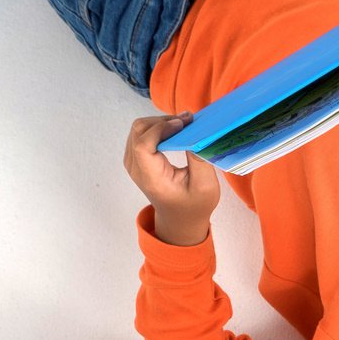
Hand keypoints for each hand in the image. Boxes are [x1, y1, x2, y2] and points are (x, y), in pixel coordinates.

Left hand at [123, 114, 218, 245]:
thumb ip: (199, 159)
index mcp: (151, 178)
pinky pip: (142, 133)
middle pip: (139, 130)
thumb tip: (193, 133)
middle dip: (163, 121)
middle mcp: (136, 168)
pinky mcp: (136, 157)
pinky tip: (175, 131)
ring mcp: (133, 161)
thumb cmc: (194, 205)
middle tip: (188, 121)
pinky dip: (158, 127)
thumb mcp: (205, 186)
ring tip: (184, 125)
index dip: (161, 129)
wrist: (179, 218)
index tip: (183, 125)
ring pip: (139, 128)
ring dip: (161, 122)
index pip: (143, 145)